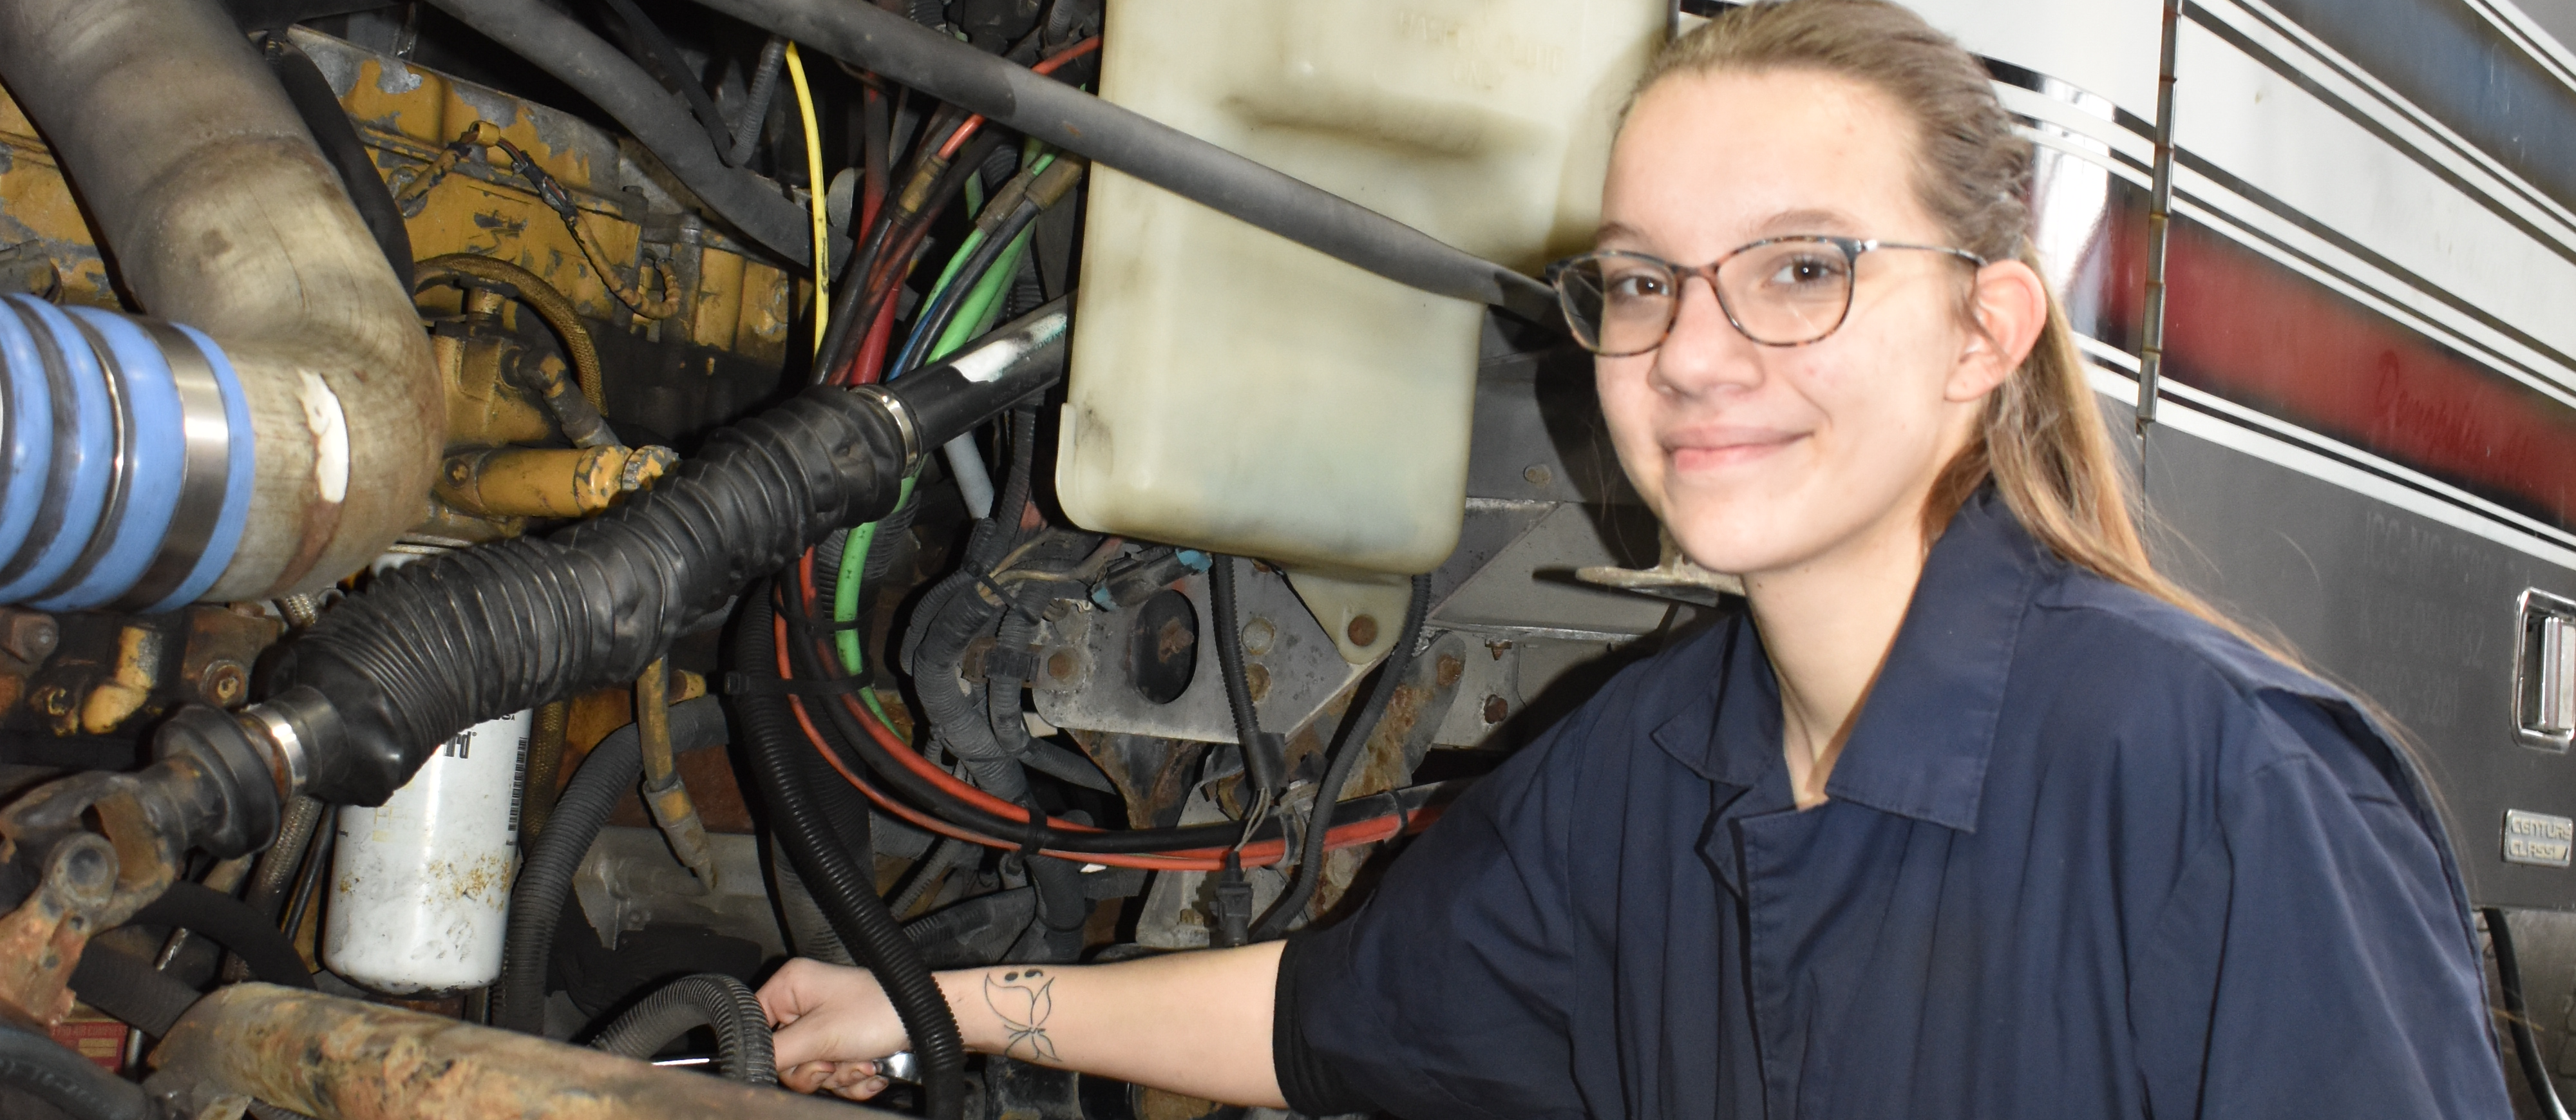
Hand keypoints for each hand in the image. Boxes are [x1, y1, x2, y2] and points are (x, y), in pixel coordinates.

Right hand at [760, 957, 909, 1097]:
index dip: (771, 1050)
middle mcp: (804, 1003)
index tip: (796, 1058)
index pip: (753, 1024)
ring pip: (809, 1071)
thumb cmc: (880, 1013)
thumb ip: (778, 1053)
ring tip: (862, 1063)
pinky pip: (832, 1076)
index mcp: (791, 985)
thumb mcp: (820, 1035)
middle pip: (784, 1057)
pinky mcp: (843, 1045)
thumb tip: (749, 1067)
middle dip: (814, 1069)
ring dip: (838, 1077)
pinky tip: (871, 1070)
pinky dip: (852, 1080)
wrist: (928, 1023)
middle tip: (834, 1062)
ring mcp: (825, 1026)